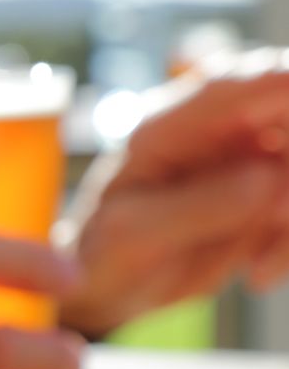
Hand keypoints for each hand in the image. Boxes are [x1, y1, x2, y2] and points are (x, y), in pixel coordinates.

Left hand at [60, 71, 288, 336]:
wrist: (102, 288)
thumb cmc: (99, 254)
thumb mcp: (133, 235)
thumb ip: (196, 206)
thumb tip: (267, 181)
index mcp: (171, 122)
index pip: (251, 81)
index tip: (288, 153)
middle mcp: (218, 128)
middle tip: (277, 221)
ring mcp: (249, 157)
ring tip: (259, 274)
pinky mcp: (268, 193)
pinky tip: (259, 276)